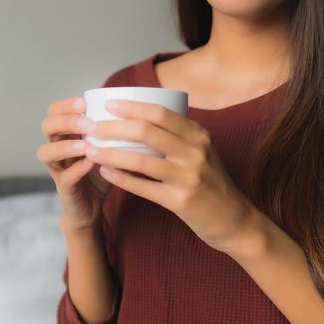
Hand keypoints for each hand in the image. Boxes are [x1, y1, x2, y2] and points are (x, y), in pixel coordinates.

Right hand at [37, 95, 111, 231]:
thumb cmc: (100, 173)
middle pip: (46, 126)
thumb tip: (138, 109)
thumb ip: (113, 131)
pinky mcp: (64, 189)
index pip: (54, 111)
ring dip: (66, 145)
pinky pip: (65, 177)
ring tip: (87, 145)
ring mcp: (58, 170)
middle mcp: (56, 149)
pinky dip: (78, 169)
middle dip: (66, 121)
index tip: (85, 102)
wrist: (92, 208)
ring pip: (46, 152)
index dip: (66, 105)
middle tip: (87, 122)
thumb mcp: (106, 148)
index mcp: (65, 135)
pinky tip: (92, 163)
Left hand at [81, 98, 263, 255]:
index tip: (108, 104)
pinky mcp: (180, 201)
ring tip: (90, 150)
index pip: (160, 113)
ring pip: (140, 159)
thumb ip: (180, 136)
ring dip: (110, 153)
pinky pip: (143, 187)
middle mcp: (195, 152)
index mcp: (199, 135)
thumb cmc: (212, 183)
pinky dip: (120, 178)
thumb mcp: (203, 152)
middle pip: (146, 131)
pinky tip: (105, 172)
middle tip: (90, 127)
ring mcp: (188, 177)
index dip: (131, 107)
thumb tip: (142, 117)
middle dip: (112, 127)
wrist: (234, 219)